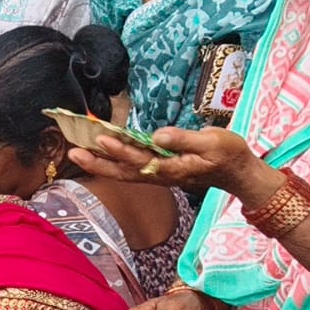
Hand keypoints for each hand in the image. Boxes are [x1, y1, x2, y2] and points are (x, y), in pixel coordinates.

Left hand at [68, 126, 283, 205]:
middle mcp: (159, 174)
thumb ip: (184, 140)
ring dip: (99, 163)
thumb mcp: (213, 143)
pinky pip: (129, 169)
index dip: (121, 150)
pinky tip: (98, 153)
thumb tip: (158, 135)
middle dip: (97, 162)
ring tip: (76, 153)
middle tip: (73, 152)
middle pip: (123, 170)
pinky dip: (112, 162)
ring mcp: (157, 174)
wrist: (236, 173)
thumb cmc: (227, 155)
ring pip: (123, 171)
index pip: (141, 159)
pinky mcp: (157, 171)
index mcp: (172, 167)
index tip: (103, 139)